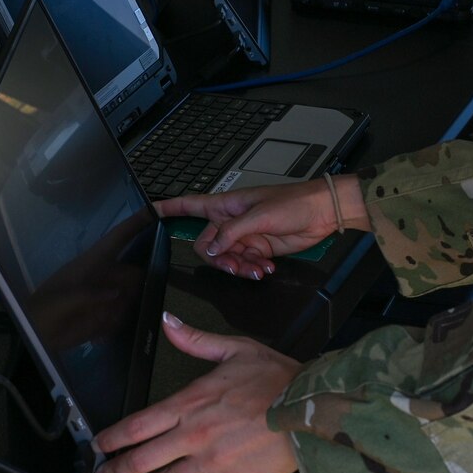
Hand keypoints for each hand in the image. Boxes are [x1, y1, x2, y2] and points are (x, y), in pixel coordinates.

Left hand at [92, 312, 304, 472]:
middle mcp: (194, 436)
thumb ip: (196, 339)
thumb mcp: (235, 349)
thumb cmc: (278, 378)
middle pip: (144, 458)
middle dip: (117, 470)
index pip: (138, 425)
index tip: (99, 445)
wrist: (312, 409)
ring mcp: (213, 461)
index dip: (113, 438)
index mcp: (190, 403)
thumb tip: (169, 322)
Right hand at [154, 175, 365, 279]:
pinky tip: (267, 267)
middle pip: (207, 244)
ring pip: (227, 259)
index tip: (149, 213)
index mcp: (226, 205)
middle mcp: (231, 221)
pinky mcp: (259, 248)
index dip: (168, 208)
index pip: (189, 205)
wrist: (323, 213)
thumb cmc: (294, 202)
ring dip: (240, 267)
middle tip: (236, 265)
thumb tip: (211, 249)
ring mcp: (245, 236)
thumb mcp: (259, 216)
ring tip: (259, 268)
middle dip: (220, 259)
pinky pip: (245, 265)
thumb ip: (232, 233)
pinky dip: (253, 269)